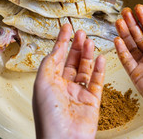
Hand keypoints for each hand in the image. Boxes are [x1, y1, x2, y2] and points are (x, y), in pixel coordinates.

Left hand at [33, 24, 105, 138]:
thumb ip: (49, 63)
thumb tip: (55, 49)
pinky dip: (99, 69)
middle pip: (72, 61)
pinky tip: (100, 58)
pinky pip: (97, 81)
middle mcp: (63, 86)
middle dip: (76, 46)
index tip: (66, 28)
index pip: (56, 56)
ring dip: (87, 54)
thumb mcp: (42, 82)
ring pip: (85, 69)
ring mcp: (78, 93)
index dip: (61, 41)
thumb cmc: (48, 114)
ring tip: (89, 41)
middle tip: (81, 32)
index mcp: (49, 82)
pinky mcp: (92, 101)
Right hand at [114, 4, 142, 138]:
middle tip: (126, 12)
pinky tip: (117, 39)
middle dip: (133, 23)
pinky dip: (121, 50)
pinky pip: (126, 60)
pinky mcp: (136, 75)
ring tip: (119, 21)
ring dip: (125, 33)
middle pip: (140, 36)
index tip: (138, 9)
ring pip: (131, 45)